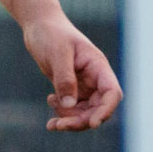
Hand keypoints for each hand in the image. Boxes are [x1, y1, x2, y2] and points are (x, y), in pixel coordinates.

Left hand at [22, 11, 122, 131]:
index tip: (92, 123)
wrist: (40, 26)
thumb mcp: (57, 53)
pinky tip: (50, 100)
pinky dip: (63, 113)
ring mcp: (85, 85)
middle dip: (81, 121)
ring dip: (70, 121)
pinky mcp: (72, 89)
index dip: (106, 110)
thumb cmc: (50, 34)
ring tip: (51, 122)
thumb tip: (68, 105)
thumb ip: (64, 78)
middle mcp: (95, 78)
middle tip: (58, 125)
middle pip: (99, 108)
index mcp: (98, 66)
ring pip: (86, 113)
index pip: (112, 92)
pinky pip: (73, 109)